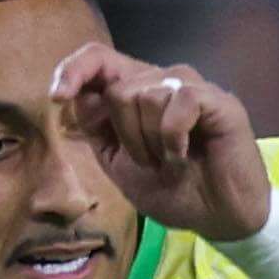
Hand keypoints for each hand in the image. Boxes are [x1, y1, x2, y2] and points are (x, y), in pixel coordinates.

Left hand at [44, 41, 267, 237]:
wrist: (220, 218)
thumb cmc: (174, 190)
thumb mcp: (120, 163)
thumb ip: (97, 129)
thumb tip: (75, 97)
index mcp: (138, 91)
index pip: (99, 59)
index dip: (74, 69)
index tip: (58, 97)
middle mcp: (163, 80)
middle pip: (120, 88)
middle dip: (126, 136)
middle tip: (150, 163)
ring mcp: (192, 87)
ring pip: (147, 95)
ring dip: (152, 142)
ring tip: (172, 162)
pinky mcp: (217, 99)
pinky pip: (179, 103)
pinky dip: (174, 138)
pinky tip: (185, 155)